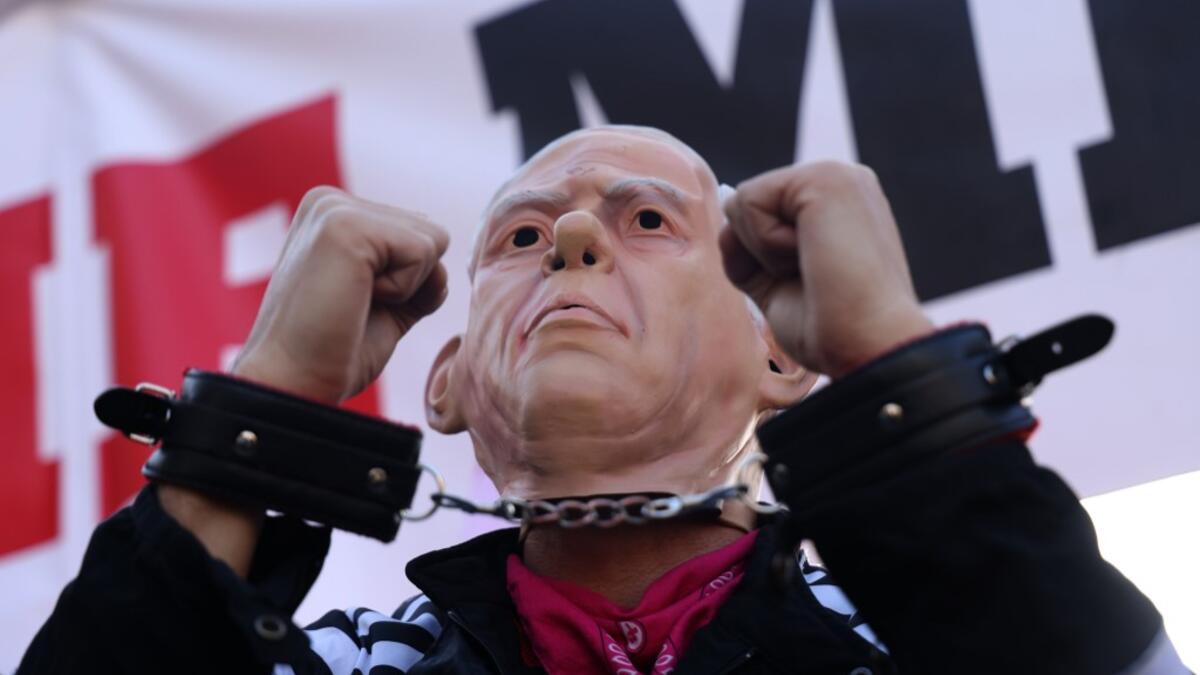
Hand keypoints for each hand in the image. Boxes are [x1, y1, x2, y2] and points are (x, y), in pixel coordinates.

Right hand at [232, 186, 449, 401]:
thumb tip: (443, 270)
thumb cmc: (334, 352)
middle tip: (356, 307)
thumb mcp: (387, 306)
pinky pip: (423, 253)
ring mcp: (335, 209)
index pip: (417, 234)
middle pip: (431, 233)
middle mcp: (331, 201)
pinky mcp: (346, 226)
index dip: (408, 283)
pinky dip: (403, 291)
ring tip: (354, 302)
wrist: (291, 384)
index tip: (357, 304)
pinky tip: (357, 300)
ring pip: (433, 240)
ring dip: (408, 288)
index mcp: (335, 213)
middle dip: (412, 283)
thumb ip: (417, 278)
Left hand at [719, 161, 932, 377]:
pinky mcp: (822, 178)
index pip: (761, 216)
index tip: (810, 285)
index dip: (761, 260)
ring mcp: (833, 175)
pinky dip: (765, 244)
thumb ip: (749, 254)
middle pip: (745, 206)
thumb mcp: (776, 287)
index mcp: (835, 206)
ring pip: (741, 202)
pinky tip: (810, 256)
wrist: (868, 346)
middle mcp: (839, 182)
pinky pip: (747, 201)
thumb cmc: (832, 329)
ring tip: (814, 266)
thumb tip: (726, 227)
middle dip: (758, 255)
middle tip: (812, 277)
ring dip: (764, 251)